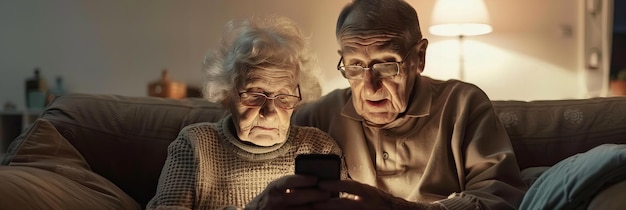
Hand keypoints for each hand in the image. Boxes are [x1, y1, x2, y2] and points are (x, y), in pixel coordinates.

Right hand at [244, 175, 331, 209]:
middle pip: (296, 196)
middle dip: (314, 195)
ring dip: (314, 207)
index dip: (303, 179)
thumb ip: (291, 186)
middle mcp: (273, 201)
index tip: (316, 178)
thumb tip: (315, 182)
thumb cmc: (270, 201)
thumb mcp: (276, 190)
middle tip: (327, 194)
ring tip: (326, 205)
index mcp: (274, 188)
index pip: (288, 181)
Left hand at [313, 180, 438, 209]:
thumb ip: (350, 188)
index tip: (319, 183)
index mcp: (368, 193)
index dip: (334, 185)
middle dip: (325, 204)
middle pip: (343, 205)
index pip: (350, 186)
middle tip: (308, 201)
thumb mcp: (367, 191)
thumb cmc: (377, 202)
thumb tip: (327, 184)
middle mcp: (367, 204)